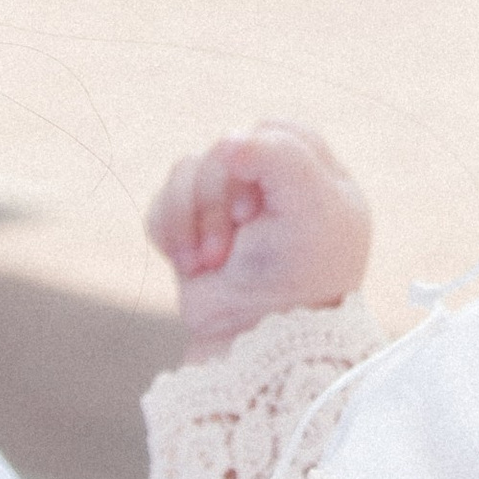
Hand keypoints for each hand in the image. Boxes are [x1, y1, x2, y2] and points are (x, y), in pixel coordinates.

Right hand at [147, 122, 372, 359]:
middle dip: (218, 195)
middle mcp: (273, 192)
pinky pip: (162, 203)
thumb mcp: (312, 208)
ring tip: (208, 262)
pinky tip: (188, 265)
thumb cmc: (299, 279)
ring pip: (187, 172)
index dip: (258, 156)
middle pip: (223, 150)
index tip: (259, 201)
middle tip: (234, 236)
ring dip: (190, 217)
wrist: (253, 346)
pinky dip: (169, 232)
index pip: (277, 131)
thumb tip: (229, 138)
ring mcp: (228, 212)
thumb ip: (281, 156)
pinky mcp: (191, 234)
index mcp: (316, 180)